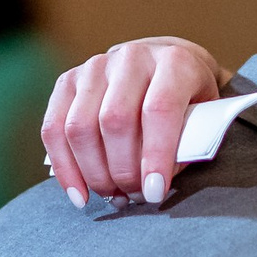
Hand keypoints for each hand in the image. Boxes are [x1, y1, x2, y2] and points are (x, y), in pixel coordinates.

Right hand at [41, 37, 225, 208]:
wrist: (163, 66)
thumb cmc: (188, 102)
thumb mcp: (203, 119)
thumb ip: (185, 147)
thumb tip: (151, 185)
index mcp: (173, 62)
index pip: (159, 109)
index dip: (155, 156)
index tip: (155, 193)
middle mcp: (131, 58)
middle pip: (114, 120)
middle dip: (122, 171)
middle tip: (135, 198)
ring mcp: (95, 67)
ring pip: (80, 127)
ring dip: (94, 173)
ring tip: (113, 197)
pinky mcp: (68, 81)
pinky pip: (53, 129)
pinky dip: (65, 169)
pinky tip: (80, 196)